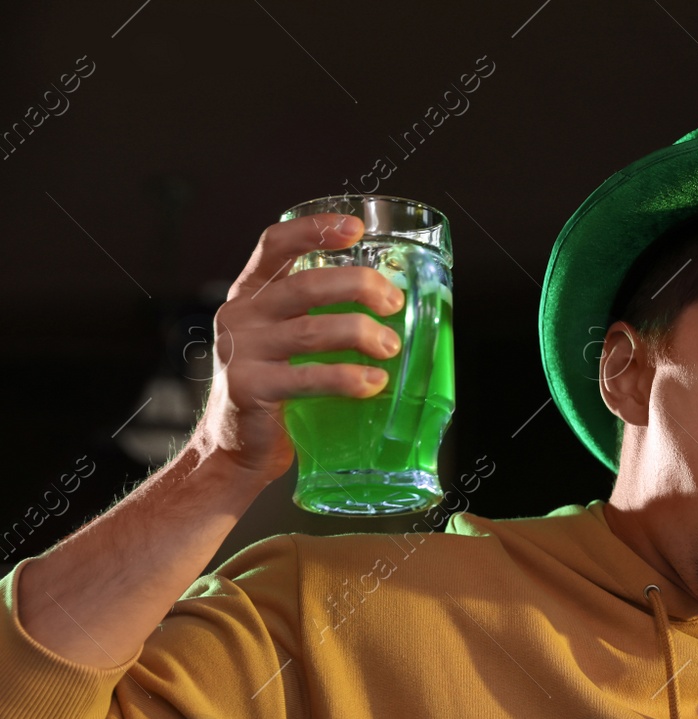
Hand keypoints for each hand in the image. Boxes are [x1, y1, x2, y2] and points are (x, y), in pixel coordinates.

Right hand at [190, 213, 405, 485]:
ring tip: (391, 346)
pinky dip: (348, 378)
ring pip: (311, 330)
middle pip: (305, 285)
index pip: (276, 245)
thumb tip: (391, 301)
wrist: (235, 444)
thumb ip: (317, 314)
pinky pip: (308, 378)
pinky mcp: (250, 389)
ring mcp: (242, 352)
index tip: (356, 228)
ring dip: (361, 333)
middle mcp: (241, 315)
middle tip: (394, 303)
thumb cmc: (276, 385)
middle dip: (358, 286)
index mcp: (251, 294)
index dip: (314, 230)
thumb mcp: (285, 339)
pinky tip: (375, 382)